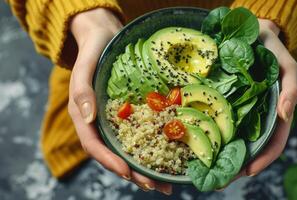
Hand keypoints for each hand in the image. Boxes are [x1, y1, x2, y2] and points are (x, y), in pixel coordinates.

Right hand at [67, 8, 171, 194]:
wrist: (105, 37)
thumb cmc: (94, 50)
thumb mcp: (85, 67)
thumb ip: (82, 91)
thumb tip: (89, 119)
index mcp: (85, 117)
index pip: (95, 145)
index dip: (109, 161)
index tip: (127, 172)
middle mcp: (101, 124)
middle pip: (115, 155)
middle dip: (134, 173)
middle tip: (154, 186)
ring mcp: (117, 121)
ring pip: (130, 150)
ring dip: (146, 168)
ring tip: (165, 183)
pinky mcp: (131, 115)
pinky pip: (141, 135)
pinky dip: (153, 149)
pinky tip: (169, 157)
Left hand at [220, 19, 296, 187]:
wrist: (254, 33)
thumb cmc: (274, 51)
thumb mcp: (288, 66)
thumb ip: (291, 88)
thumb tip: (285, 114)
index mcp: (275, 113)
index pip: (273, 143)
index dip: (263, 160)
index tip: (247, 172)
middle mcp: (258, 116)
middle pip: (250, 147)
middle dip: (237, 165)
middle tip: (219, 180)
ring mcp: (241, 110)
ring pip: (233, 138)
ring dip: (222, 156)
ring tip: (206, 169)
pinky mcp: (226, 101)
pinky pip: (219, 119)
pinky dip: (212, 133)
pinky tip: (199, 142)